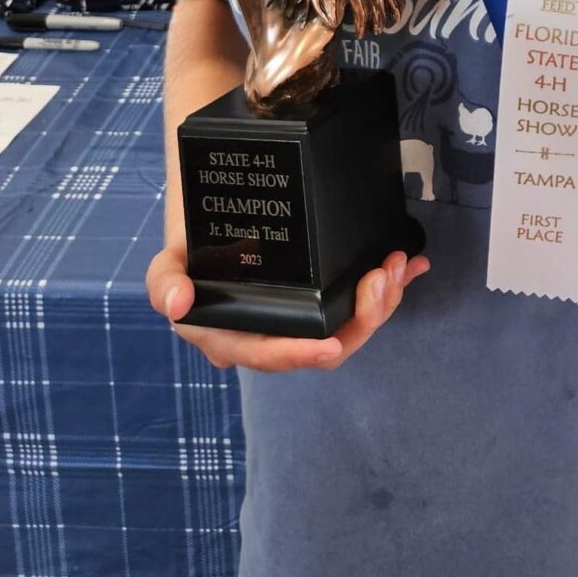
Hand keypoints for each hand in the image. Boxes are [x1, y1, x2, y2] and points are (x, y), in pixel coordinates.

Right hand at [146, 239, 430, 371]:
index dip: (303, 355)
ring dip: (380, 299)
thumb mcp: (168, 263)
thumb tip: (178, 305)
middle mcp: (271, 338)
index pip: (272, 356)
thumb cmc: (190, 246)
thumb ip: (166, 284)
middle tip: (384, 276)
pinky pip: (357, 303)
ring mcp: (300, 322)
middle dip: (363, 317)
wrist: (209, 220)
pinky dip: (386, 286)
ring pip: (348, 325)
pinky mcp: (322, 302)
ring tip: (397, 264)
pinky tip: (411, 266)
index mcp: (233, 339)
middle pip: (325, 345)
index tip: (331, 346)